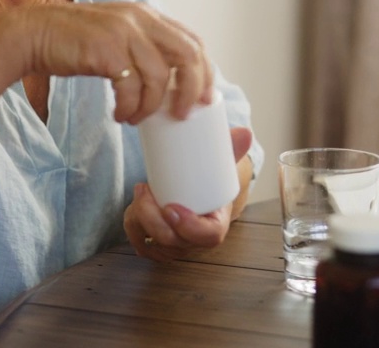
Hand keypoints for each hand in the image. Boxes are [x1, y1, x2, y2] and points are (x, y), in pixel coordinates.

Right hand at [17, 2, 212, 123]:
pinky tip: (119, 115)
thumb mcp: (117, 34)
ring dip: (151, 106)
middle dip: (192, 90)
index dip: (205, 71)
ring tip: (135, 118)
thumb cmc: (74, 41)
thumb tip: (172, 81)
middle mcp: (140, 18)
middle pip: (188, 55)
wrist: (33, 34)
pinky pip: (131, 88)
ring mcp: (123, 32)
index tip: (205, 98)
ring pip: (159, 77)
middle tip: (182, 115)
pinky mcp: (106, 49)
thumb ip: (143, 46)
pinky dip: (129, 108)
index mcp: (147, 14)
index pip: (192, 40)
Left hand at [124, 126, 253, 261]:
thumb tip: (245, 133)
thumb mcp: (221, 165)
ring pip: (153, 245)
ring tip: (140, 192)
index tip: (171, 207)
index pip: (208, 236)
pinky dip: (133, 227)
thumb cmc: (209, 180)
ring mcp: (176, 246)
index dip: (189, 226)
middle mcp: (195, 241)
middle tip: (144, 190)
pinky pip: (141, 246)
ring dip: (139, 219)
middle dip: (153, 219)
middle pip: (173, 242)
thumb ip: (231, 149)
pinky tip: (134, 208)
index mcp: (216, 223)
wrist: (198, 192)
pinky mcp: (158, 246)